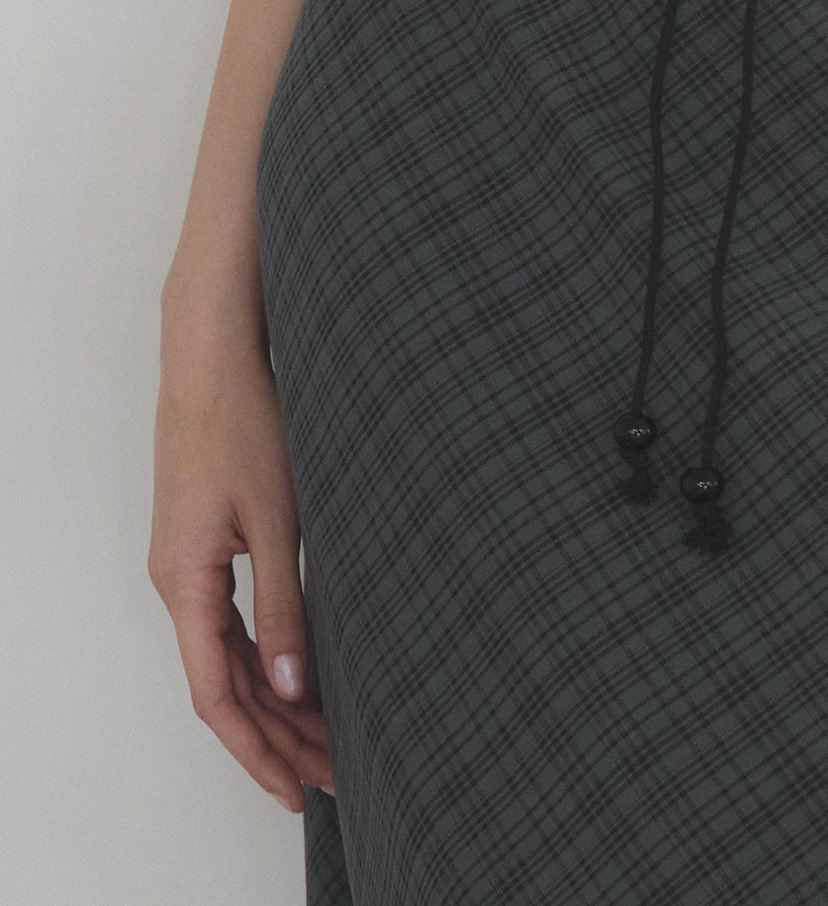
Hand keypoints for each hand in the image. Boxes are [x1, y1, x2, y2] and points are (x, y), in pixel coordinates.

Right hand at [148, 308, 335, 811]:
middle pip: (221, 684)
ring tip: (324, 736)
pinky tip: (296, 673)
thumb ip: (283, 607)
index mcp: (184, 583)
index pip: (214, 696)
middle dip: (276, 735)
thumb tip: (292, 687)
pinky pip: (226, 620)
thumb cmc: (241, 422)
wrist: (213, 355)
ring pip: (224, 655)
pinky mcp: (203, 542)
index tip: (297, 791)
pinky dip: (261, 656)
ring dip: (271, 698)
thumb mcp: (275, 520)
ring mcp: (186, 563)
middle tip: (332, 773)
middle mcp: (176, 582)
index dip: (256, 751)